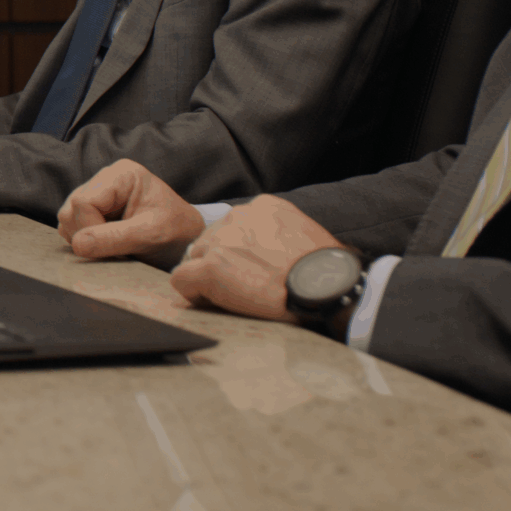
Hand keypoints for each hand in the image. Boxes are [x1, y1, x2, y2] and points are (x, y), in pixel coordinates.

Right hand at [59, 160, 205, 264]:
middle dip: (87, 235)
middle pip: (71, 208)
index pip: (84, 201)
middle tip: (115, 249)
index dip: (90, 227)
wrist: (185, 240)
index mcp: (121, 174)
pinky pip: (71, 226)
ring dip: (84, 239)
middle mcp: (104, 179)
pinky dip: (84, 241)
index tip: (112, 246)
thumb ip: (114, 238)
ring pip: (67, 218)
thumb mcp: (150, 234)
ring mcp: (95, 194)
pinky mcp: (90, 210)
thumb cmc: (175, 232)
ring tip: (114, 247)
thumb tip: (78, 245)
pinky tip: (107, 245)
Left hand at [168, 195, 345, 322]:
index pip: (232, 226)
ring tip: (234, 296)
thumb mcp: (306, 235)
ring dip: (208, 277)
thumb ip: (280, 235)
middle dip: (221, 262)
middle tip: (242, 286)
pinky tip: (215, 303)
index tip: (252, 268)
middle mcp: (237, 217)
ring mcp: (220, 241)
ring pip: (195, 258)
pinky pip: (182, 280)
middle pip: (210, 240)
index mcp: (262, 207)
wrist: (328, 286)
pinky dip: (193, 294)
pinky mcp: (209, 268)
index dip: (237, 251)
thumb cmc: (327, 270)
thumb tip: (275, 252)